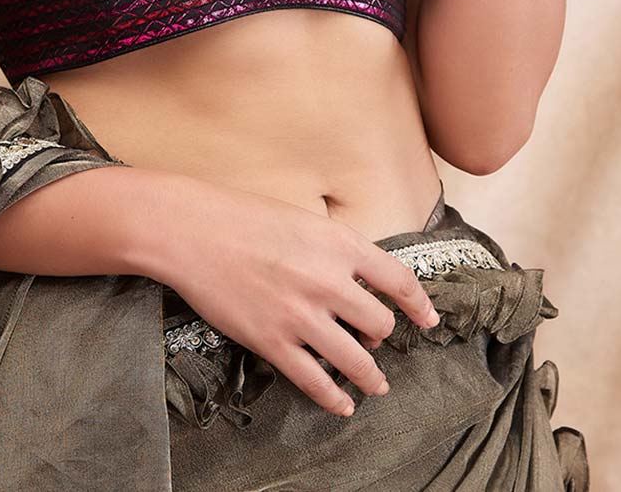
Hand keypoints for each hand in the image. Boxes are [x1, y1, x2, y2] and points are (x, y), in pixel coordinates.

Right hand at [151, 180, 441, 418]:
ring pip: (356, 360)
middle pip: (380, 324)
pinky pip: (315, 381)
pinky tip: (342, 403)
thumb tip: (358, 278)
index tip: (428, 319)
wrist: (192, 231)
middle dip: (382, 336)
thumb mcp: (302, 219)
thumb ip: (334, 249)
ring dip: (371, 377)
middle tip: (376, 341)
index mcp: (339, 244)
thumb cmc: (243, 217)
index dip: (420, 304)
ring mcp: (301, 315)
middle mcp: (328, 282)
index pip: (399, 280)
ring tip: (376, 385)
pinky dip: (334, 397)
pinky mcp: (273, 342)